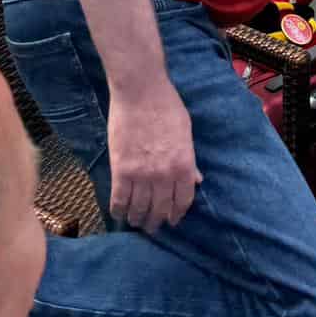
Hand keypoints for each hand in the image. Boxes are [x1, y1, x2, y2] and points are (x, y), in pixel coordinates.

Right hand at [107, 83, 201, 233]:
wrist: (140, 90)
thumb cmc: (166, 106)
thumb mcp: (185, 132)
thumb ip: (190, 159)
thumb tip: (197, 180)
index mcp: (184, 165)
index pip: (183, 200)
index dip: (177, 214)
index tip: (172, 220)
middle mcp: (164, 175)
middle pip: (161, 209)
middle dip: (156, 221)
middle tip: (152, 226)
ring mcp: (141, 174)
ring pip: (139, 208)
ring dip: (137, 219)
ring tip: (136, 221)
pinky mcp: (121, 170)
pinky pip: (119, 199)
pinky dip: (119, 210)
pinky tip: (119, 213)